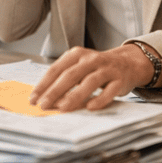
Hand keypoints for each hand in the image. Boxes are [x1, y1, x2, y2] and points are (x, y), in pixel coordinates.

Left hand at [29, 45, 153, 111]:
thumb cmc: (97, 68)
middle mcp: (91, 59)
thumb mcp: (79, 67)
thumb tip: (45, 98)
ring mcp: (107, 69)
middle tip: (44, 105)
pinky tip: (90, 107)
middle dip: (55, 91)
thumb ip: (64, 79)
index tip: (34, 98)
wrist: (127, 63)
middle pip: (71, 75)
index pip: (56, 69)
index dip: (44, 84)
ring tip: (63, 108)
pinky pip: (109, 90)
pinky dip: (99, 99)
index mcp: (77, 54)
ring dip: (75, 95)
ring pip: (89, 82)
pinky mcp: (120, 80)